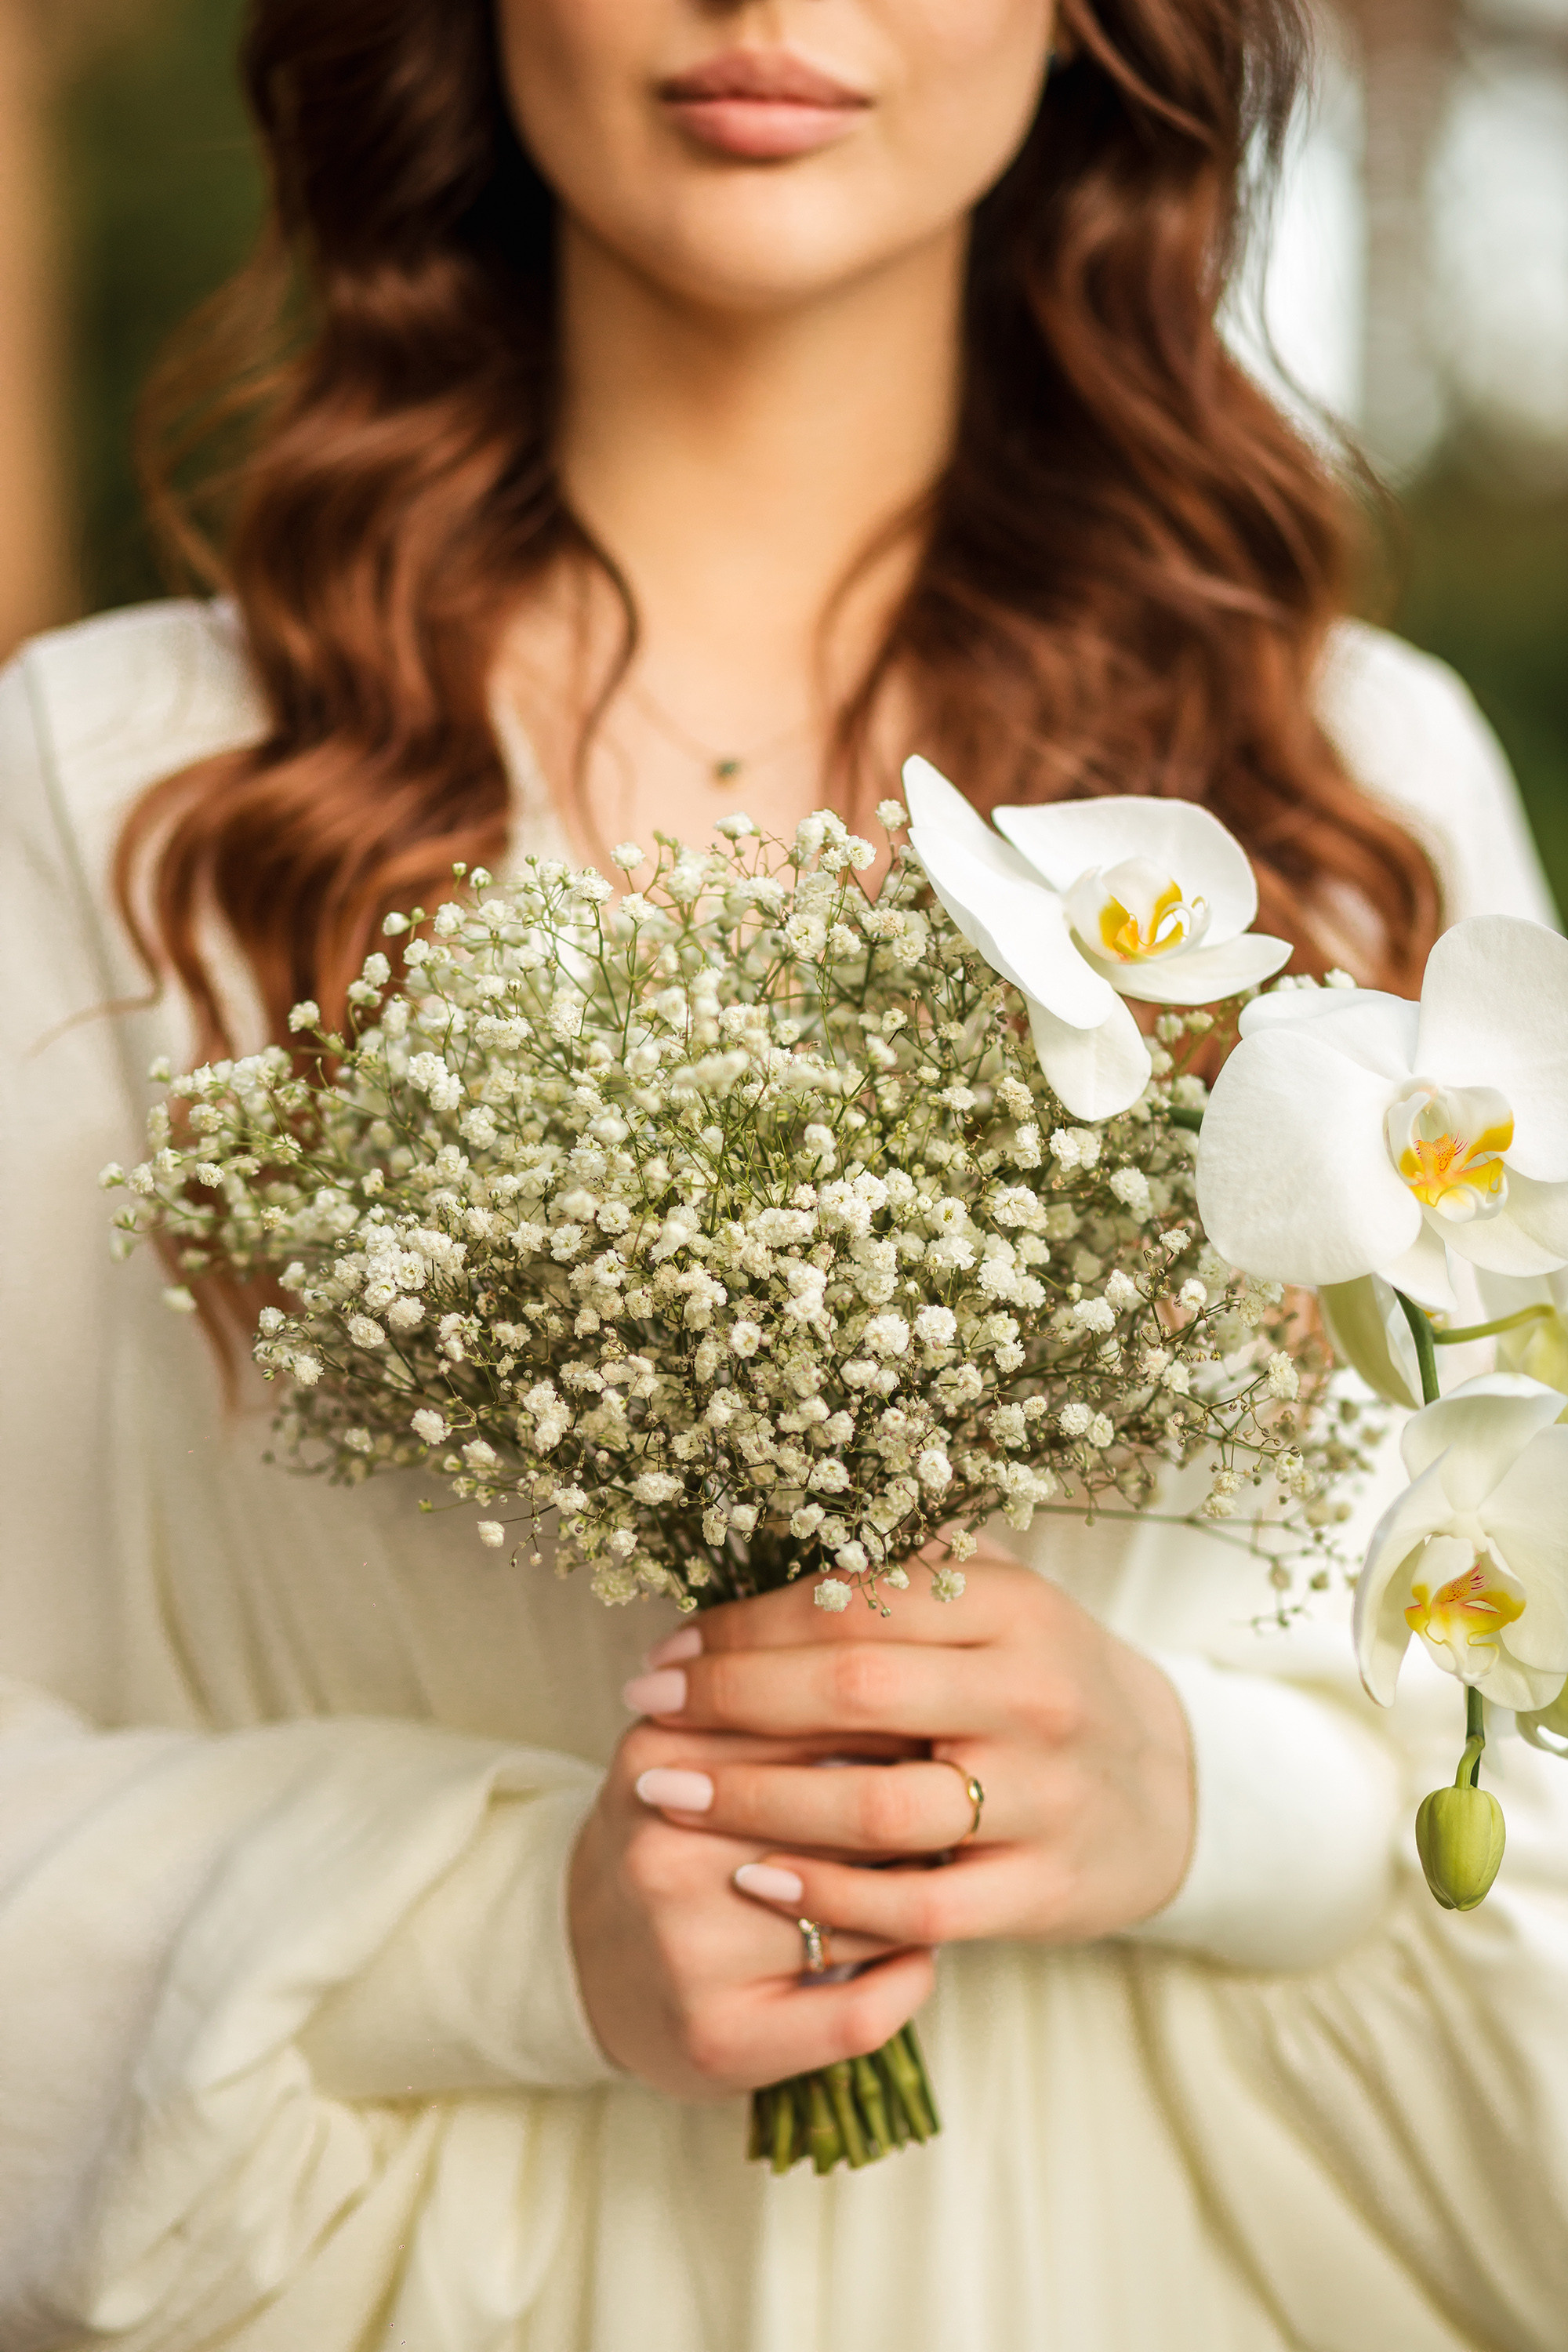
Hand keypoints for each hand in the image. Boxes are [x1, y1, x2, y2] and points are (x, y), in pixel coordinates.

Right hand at [568, 1716, 934, 2100]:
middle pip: (852, 1820)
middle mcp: (663, 1854)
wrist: (583, 1962)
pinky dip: (909, 1981)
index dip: (899, 1729)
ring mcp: (688, 1953)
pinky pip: (859, 2012)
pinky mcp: (720, 2041)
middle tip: (954, 1810)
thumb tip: (913, 1695)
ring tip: (938, 1879)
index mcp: (660, 1757)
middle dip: (919, 1814)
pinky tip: (915, 1957)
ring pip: (868, 1915)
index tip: (939, 1734)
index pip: (819, 1721)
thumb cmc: (674, 1839)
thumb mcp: (694, 1749)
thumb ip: (777, 1705)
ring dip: (924, 1897)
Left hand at [621, 1552, 1194, 1953]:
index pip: (853, 1604)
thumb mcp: (998, 1606)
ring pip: (875, 1805)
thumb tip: (767, 1531)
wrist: (1171, 1792)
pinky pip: (916, 1904)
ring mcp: (1042, 1798)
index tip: (667, 1647)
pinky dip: (827, 1893)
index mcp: (1013, 1605)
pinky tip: (752, 1876)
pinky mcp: (1042, 1891)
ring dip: (754, 1797)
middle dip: (729, 1699)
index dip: (745, 1626)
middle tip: (643, 1709)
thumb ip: (906, 1572)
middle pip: (853, 1692)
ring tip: (667, 1790)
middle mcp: (1031, 1695)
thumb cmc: (1042, 1682)